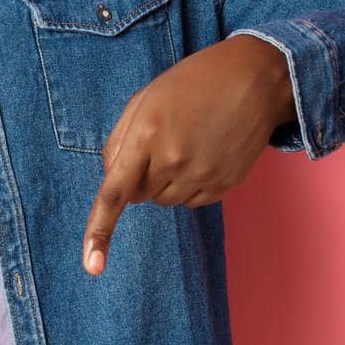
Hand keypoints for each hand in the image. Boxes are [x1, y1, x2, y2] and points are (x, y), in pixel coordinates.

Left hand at [81, 34, 293, 274]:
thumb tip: (111, 182)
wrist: (253, 79)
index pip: (115, 193)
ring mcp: (202, 176)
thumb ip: (118, 142)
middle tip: (160, 140)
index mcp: (146, 134)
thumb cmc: (192, 83)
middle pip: (139, 196)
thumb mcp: (144, 99)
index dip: (99, 231)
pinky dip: (189, 184)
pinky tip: (203, 152)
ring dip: (165, 180)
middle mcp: (173, 160)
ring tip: (186, 141)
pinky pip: (191, 201)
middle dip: (140, 175)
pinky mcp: (224, 185)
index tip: (91, 266)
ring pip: (164, 201)